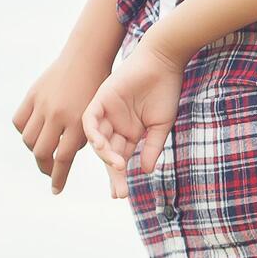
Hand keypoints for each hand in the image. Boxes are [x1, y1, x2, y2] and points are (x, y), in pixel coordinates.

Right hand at [9, 52, 109, 194]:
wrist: (87, 58)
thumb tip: (64, 157)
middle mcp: (58, 115)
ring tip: (43, 153)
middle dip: (45, 168)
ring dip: (34, 150)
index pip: (63, 159)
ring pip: (28, 139)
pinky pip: (20, 121)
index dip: (58, 178)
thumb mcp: (96, 115)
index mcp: (78, 123)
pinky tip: (34, 133)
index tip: (56, 190)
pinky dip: (24, 131)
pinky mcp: (32, 95)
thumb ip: (81, 137)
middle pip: (41, 153)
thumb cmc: (98, 89)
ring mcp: (42, 105)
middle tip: (49, 172)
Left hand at [86, 44, 188, 179]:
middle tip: (119, 192)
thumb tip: (146, 171)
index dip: (118, 177)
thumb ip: (152, 147)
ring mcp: (106, 113)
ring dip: (106, 156)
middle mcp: (115, 125)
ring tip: (118, 167)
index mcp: (129, 133)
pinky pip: (90, 121)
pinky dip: (94, 134)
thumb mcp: (161, 125)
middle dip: (113, 174)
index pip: (120, 159)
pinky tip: (102, 147)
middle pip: (108, 154)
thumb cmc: (166, 91)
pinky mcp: (101, 99)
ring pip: (98, 141)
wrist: (163, 62)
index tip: (121, 195)